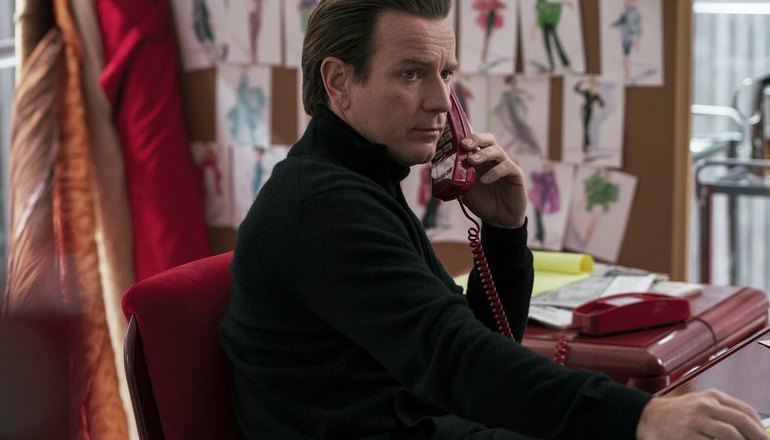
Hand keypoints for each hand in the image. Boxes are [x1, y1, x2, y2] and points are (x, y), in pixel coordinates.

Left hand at [460, 133, 526, 228]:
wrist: (500, 219)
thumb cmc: (482, 202)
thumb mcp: (464, 191)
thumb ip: (455, 181)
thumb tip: (438, 175)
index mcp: (479, 159)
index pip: (474, 141)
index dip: (465, 136)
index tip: (453, 138)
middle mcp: (492, 159)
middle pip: (488, 139)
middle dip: (476, 139)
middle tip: (464, 145)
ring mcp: (505, 164)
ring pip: (497, 150)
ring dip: (483, 154)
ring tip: (471, 161)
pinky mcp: (516, 174)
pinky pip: (506, 167)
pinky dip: (495, 172)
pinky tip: (485, 180)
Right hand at [636, 390, 765, 439]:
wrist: (648, 417)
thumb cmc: (677, 413)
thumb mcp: (700, 403)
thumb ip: (722, 411)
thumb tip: (750, 429)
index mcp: (711, 397)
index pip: (745, 411)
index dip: (760, 427)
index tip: (765, 438)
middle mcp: (705, 406)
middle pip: (741, 422)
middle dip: (757, 437)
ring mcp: (696, 421)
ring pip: (731, 434)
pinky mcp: (688, 436)